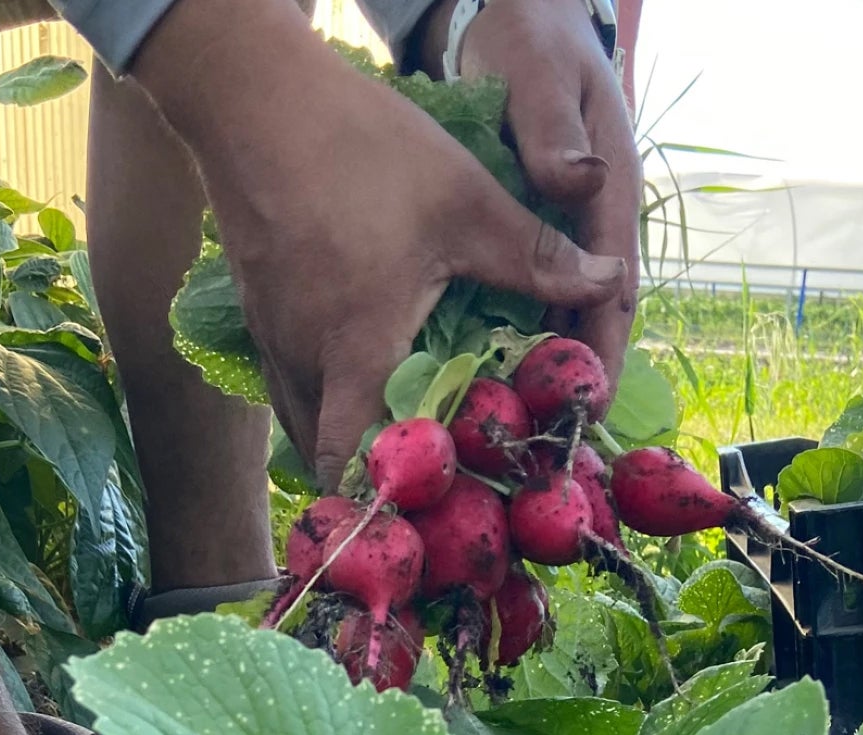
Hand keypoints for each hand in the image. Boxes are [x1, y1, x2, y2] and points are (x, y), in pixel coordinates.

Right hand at [132, 0, 627, 488]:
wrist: (253, 97)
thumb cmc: (361, 152)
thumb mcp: (466, 204)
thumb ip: (537, 258)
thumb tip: (609, 283)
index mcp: (354, 352)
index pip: (352, 465)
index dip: (387, 500)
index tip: (435, 509)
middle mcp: (301, 359)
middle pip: (325, 454)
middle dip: (373, 474)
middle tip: (432, 474)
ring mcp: (268, 335)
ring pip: (301, 416)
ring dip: (346, 431)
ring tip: (405, 429)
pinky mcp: (256, 308)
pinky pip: (289, 376)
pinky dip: (324, 390)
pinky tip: (364, 365)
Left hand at [413, 0, 641, 383]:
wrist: (516, 14)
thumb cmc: (530, 38)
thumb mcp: (541, 76)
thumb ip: (554, 133)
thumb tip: (577, 180)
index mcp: (611, 189)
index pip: (616, 285)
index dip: (605, 347)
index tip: (591, 403)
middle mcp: (594, 217)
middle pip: (592, 311)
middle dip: (574, 374)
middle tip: (547, 435)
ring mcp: (564, 222)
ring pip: (561, 305)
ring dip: (540, 360)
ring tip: (513, 420)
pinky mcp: (530, 223)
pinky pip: (527, 287)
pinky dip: (511, 329)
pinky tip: (480, 366)